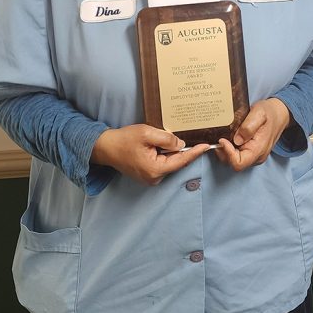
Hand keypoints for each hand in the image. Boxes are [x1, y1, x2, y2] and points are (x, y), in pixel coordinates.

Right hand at [92, 124, 209, 185]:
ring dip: (167, 151)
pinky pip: (161, 164)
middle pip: (175, 161)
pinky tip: (153, 146)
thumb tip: (181, 144)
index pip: (181, 160)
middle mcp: (155, 178)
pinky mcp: (147, 176)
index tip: (207, 146)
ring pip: (168, 162)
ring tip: (154, 140)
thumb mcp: (147, 133)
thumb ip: (167, 139)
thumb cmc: (124, 140)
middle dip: (177, 148)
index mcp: (156, 169)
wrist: (105, 148)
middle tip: (168, 135)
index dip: (195, 152)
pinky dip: (162, 155)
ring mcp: (150, 179)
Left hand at [215, 98, 290, 171]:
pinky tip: (227, 137)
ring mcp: (254, 156)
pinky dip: (229, 149)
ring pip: (233, 161)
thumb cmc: (270, 113)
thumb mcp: (259, 113)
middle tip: (219, 136)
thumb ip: (249, 126)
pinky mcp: (251, 152)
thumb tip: (237, 139)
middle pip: (233, 163)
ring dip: (225, 151)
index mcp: (259, 150)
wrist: (279, 114)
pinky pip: (236, 155)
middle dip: (223, 152)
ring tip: (222, 136)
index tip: (222, 139)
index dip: (227, 153)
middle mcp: (256, 157)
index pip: (238, 163)